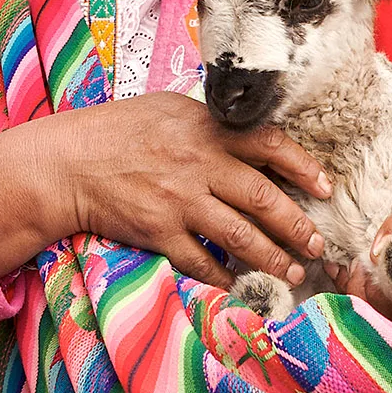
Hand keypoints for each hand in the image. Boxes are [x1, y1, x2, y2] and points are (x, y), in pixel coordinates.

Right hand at [0, 93, 331, 283]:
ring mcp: (178, 201)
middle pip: (264, 198)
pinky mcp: (158, 232)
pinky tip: (237, 283)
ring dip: (273, 259)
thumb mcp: (170, 110)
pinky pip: (200, 261)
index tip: (325, 188)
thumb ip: (213, 126)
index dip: (304, 168)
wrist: (66, 163)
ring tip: (294, 272)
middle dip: (297, 226)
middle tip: (317, 244)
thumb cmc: (118, 131)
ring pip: (240, 236)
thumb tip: (257, 145)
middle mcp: (197, 164)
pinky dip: (222, 276)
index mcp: (206, 129)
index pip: (270, 145)